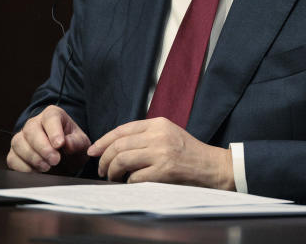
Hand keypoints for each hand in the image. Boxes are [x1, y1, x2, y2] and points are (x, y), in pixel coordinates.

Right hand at [7, 105, 90, 174]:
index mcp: (53, 115)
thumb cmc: (72, 145)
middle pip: (31, 130)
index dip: (54, 131)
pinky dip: (23, 167)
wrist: (65, 158)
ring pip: (18, 143)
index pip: (50, 117)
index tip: (60, 145)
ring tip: (47, 167)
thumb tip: (66, 144)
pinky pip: (12, 158)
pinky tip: (36, 171)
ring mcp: (22, 137)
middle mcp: (34, 123)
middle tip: (55, 160)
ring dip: (32, 157)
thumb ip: (76, 142)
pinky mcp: (15, 153)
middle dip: (43, 147)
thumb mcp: (81, 143)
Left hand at [87, 117, 234, 189]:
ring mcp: (161, 153)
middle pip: (119, 145)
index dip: (103, 141)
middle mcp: (158, 135)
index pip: (122, 129)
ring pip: (123, 160)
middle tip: (101, 169)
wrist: (212, 166)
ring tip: (112, 177)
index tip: (94, 151)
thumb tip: (115, 146)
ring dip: (112, 171)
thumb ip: (146, 135)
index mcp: (158, 123)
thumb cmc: (189, 152)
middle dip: (104, 159)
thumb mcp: (168, 134)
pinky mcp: (164, 170)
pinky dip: (128, 182)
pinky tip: (130, 183)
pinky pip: (135, 177)